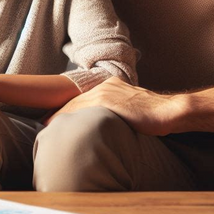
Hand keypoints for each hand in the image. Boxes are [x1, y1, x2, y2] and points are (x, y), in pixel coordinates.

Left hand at [47, 77, 181, 135]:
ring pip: (76, 105)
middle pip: (75, 100)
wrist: (169, 111)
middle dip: (58, 112)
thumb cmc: (154, 115)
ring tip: (47, 127)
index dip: (67, 109)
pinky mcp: (109, 102)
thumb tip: (110, 126)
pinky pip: (83, 110)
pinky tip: (61, 127)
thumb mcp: (132, 110)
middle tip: (43, 125)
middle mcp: (106, 87)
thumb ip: (118, 113)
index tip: (54, 119)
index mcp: (111, 86)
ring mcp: (106, 93)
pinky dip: (70, 118)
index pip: (83, 99)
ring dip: (60, 116)